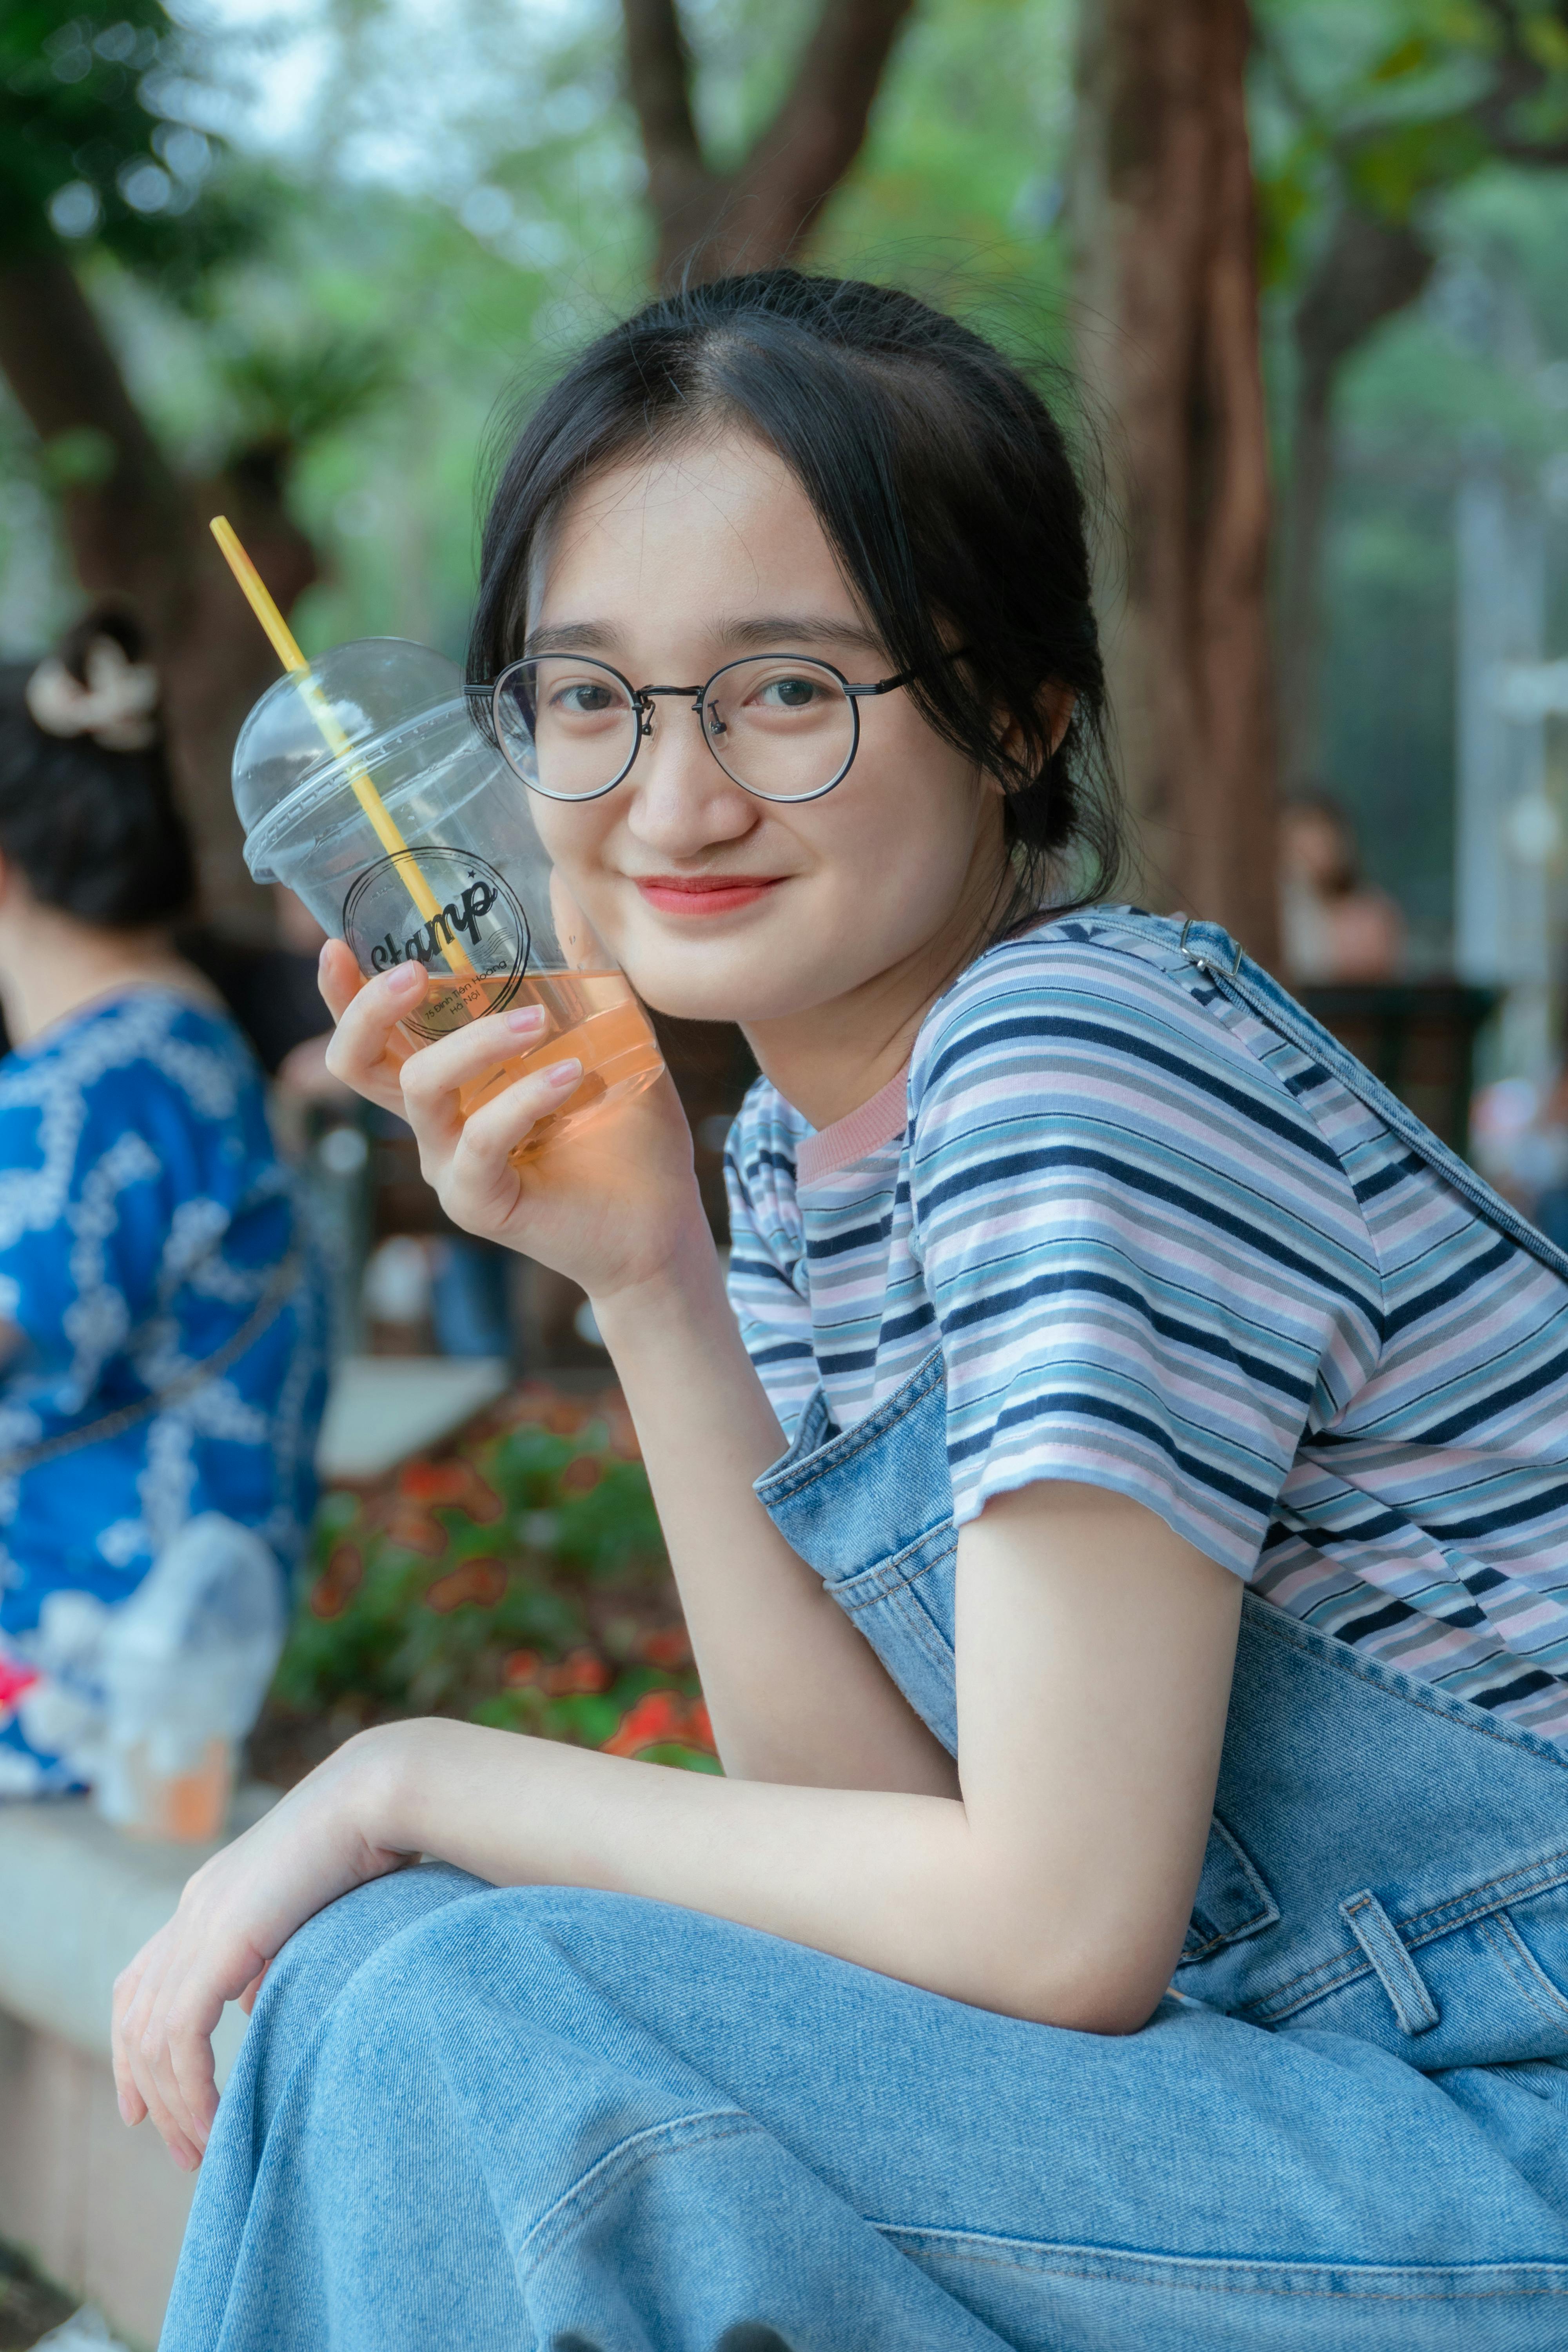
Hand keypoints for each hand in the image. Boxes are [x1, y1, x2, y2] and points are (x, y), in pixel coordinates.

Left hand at [111, 1733, 409, 2168]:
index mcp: (209, 1899)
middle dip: (150, 2091)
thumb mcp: (306, 1912)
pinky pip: (179, 2037)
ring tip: (205, 2151)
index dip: (134, 2048)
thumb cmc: (365, 1846)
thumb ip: (269, 1956)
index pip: (141, 1984)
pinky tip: (216, 2122)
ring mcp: (199, 1922)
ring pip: (152, 2036)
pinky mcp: (218, 1942)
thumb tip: (252, 2002)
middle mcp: (192, 1908)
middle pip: (135, 2017)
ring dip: (174, 2103)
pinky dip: (190, 2089)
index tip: (144, 2107)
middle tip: (184, 2150)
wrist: (377, 1799)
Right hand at [317, 941, 708, 1301]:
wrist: (661, 1223)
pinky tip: (572, 1077)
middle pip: (357, 1064)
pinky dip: (523, 1098)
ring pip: (420, 1089)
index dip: (344, 994)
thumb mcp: (608, 1033)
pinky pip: (478, 1140)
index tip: (337, 943)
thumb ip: (581, 967)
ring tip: (539, 1021)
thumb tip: (564, 882)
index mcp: (451, 1083)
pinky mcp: (477, 1201)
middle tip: (413, 972)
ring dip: (475, 1043)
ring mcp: (449, 1165)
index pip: (374, 1037)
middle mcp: (436, 1123)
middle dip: (369, 1010)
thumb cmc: (626, 1131)